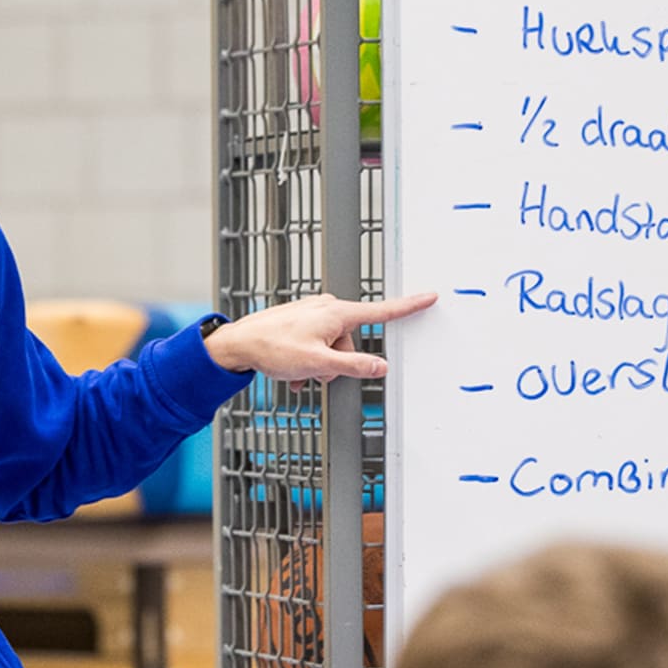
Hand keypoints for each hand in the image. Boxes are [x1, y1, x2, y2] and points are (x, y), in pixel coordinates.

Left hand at [200, 292, 437, 381]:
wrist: (238, 344)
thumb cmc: (273, 348)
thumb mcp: (319, 364)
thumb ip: (353, 366)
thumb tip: (380, 366)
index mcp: (336, 313)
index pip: (382, 311)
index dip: (408, 306)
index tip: (429, 297)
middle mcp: (327, 308)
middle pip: (351, 342)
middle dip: (337, 362)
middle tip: (314, 371)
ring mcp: (312, 313)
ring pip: (332, 347)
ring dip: (319, 364)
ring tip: (297, 370)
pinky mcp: (301, 321)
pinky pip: (316, 345)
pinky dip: (308, 360)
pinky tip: (292, 371)